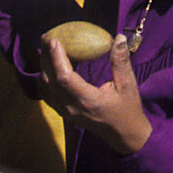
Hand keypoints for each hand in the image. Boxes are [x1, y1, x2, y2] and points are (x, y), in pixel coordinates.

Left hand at [37, 32, 152, 155]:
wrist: (124, 134)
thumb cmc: (127, 109)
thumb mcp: (128, 85)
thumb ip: (121, 62)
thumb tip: (118, 38)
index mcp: (88, 100)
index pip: (64, 79)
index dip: (57, 59)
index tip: (54, 41)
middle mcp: (72, 107)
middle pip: (50, 80)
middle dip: (46, 57)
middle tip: (47, 37)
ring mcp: (66, 112)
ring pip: (46, 87)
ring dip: (44, 66)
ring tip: (47, 48)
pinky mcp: (64, 113)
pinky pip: (47, 94)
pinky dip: (45, 78)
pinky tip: (48, 66)